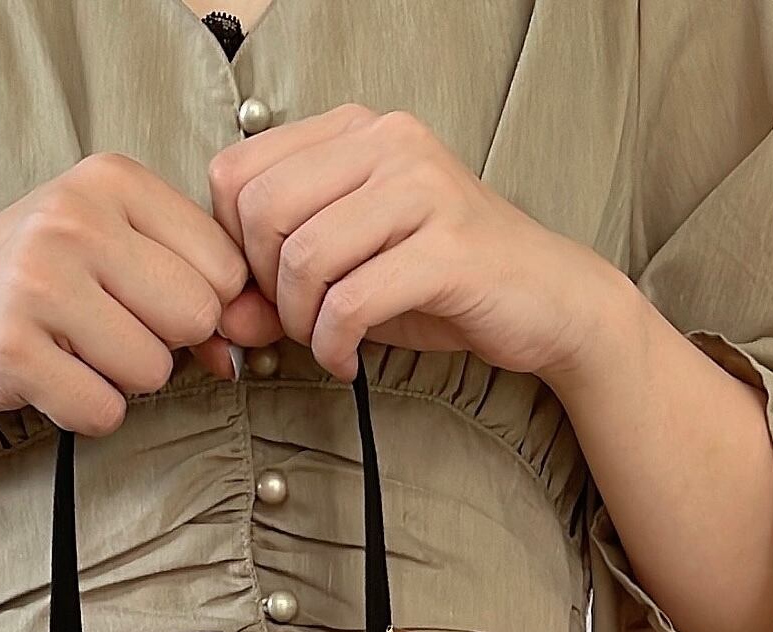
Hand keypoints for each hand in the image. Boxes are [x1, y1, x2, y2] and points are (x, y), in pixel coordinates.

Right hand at [0, 153, 258, 434]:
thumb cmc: (38, 281)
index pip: (223, 265)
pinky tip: (51, 377)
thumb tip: (249, 345)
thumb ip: (194, 283)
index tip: (151, 304)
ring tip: (73, 348)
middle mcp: (73, 218)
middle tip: (106, 328)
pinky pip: (104, 411)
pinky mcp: (12, 349)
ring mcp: (38, 282)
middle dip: (164, 342)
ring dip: (123, 380)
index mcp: (110, 178)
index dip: (202, 303)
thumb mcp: (115, 249)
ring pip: (154, 370)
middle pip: (196, 316)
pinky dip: (85, 411)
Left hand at [207, 105, 623, 385]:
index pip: (238, 173)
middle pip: (262, 210)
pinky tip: (347, 360)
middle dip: (264, 286)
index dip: (233, 246)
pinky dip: (335, 345)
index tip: (265, 291)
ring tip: (327, 343)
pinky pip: (352, 301)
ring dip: (300, 322)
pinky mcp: (448, 248)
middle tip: (296, 324)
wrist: (546, 300)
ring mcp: (422, 189)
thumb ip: (284, 276)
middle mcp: (389, 142)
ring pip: (304, 256)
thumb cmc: (445, 281)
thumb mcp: (354, 265)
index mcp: (357, 130)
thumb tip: (225, 316)